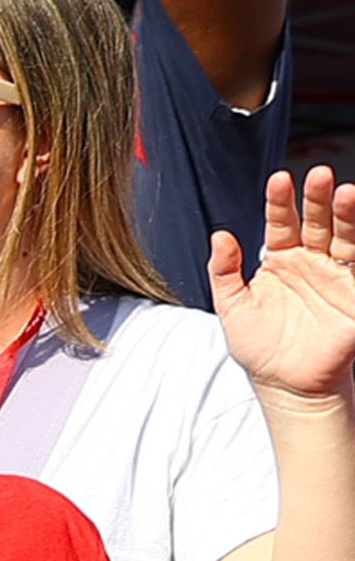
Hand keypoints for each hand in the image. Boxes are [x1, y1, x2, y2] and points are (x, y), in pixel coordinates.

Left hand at [213, 167, 354, 405]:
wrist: (287, 385)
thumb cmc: (259, 347)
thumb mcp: (232, 306)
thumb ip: (224, 270)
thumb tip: (219, 235)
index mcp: (281, 260)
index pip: (281, 222)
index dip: (280, 202)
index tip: (279, 179)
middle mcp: (312, 263)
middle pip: (318, 223)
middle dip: (318, 199)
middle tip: (319, 174)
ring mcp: (337, 278)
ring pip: (345, 239)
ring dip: (348, 216)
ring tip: (347, 192)